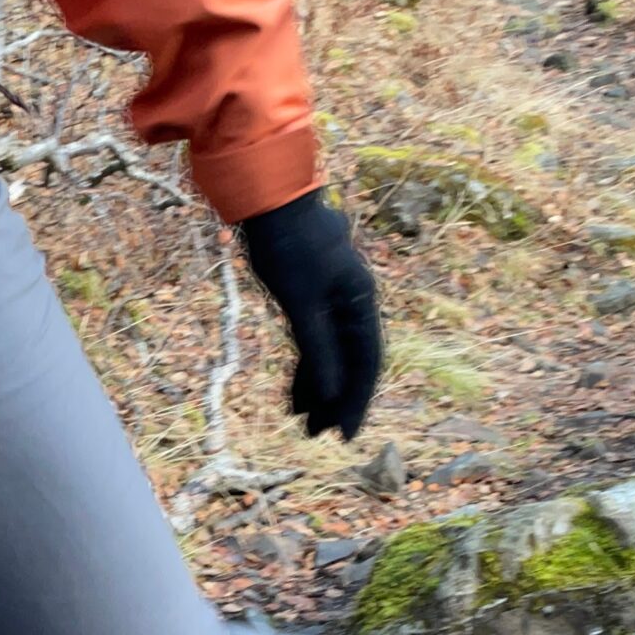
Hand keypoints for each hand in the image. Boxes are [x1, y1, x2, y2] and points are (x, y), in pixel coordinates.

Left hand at [239, 188, 382, 440]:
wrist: (269, 199)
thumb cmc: (289, 245)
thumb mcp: (302, 303)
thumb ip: (319, 349)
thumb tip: (332, 394)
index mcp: (360, 302)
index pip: (366, 363)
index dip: (356, 401)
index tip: (344, 435)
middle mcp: (352, 303)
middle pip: (350, 363)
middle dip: (335, 401)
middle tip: (316, 435)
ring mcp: (332, 300)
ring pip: (330, 355)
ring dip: (318, 388)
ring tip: (302, 421)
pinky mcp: (309, 297)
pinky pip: (313, 341)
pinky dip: (305, 367)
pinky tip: (295, 392)